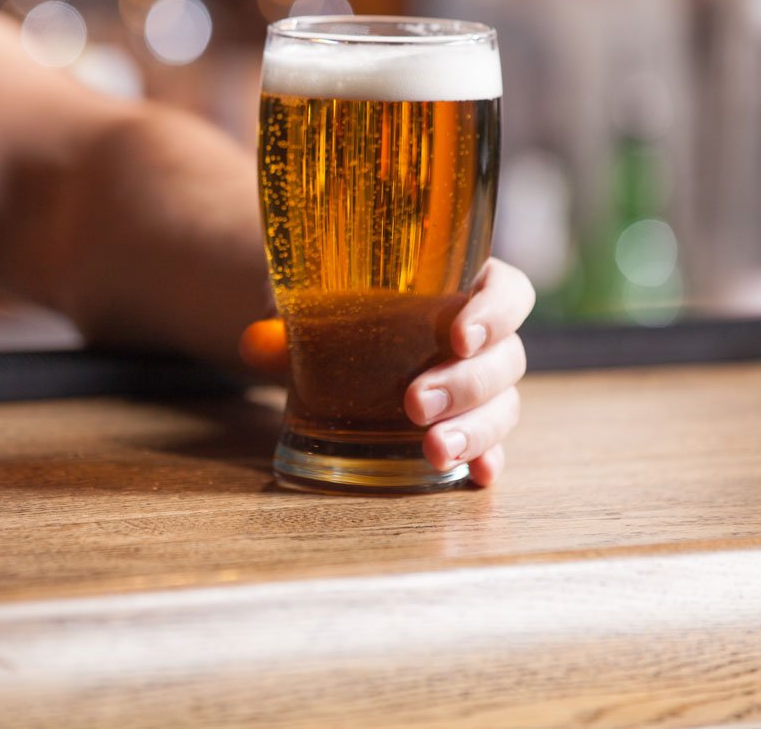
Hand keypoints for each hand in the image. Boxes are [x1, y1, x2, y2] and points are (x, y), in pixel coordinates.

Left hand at [239, 258, 535, 487]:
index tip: (459, 336)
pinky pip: (494, 444)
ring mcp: (482, 385)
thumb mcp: (321, 303)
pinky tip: (476, 475)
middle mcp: (484, 337)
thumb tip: (255, 344)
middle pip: (505, 358)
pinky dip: (487, 459)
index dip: (494, 313)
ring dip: (474, 429)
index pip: (506, 293)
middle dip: (465, 384)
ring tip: (433, 449)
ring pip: (503, 405)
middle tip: (415, 402)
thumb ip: (293, 320)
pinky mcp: (470, 424)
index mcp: (464, 285)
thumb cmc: (346, 307)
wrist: (339, 342)